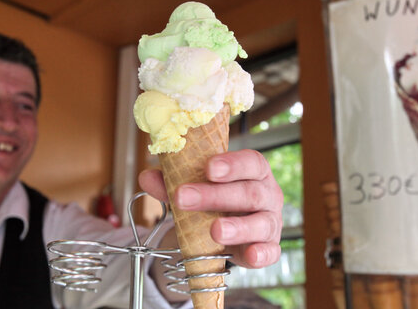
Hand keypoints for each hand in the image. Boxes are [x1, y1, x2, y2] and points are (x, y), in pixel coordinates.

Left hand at [139, 149, 282, 268]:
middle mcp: (267, 194)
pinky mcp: (269, 247)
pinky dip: (260, 254)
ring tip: (215, 230)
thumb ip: (172, 182)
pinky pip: (270, 252)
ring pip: (261, 223)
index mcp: (253, 171)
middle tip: (184, 198)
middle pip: (249, 193)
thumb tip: (146, 177)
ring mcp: (271, 222)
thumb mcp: (195, 186)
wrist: (225, 228)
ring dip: (237, 227)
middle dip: (215, 196)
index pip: (250, 162)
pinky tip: (249, 255)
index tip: (208, 168)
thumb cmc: (214, 200)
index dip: (232, 164)